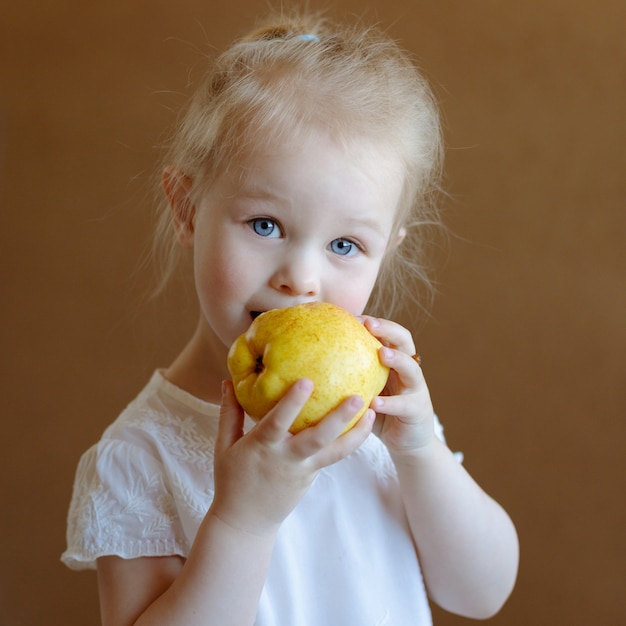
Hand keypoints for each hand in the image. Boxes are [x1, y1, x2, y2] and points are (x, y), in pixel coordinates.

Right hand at [210, 379, 373, 535]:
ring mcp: (304, 469)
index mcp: (263, 447)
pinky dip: (350, 441)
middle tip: (358, 397)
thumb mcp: (224, 446)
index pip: (278, 422)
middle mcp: (287, 458)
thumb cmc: (232, 480)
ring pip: (335, 452)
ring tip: (373, 412)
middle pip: (318, 438)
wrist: (246, 522)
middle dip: (339, 418)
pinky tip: (364, 423)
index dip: (292, 403)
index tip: (307, 381)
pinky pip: (334, 456)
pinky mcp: (313, 476)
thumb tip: (228, 381)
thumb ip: (229, 413)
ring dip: (356, 432)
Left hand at [360, 316, 436, 455]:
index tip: (353, 317)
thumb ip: (349, 376)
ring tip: (381, 353)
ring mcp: (417, 390)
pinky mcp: (418, 411)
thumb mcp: (364, 390)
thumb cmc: (379, 413)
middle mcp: (409, 372)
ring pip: (412, 370)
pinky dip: (390, 403)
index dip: (375, 323)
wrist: (407, 442)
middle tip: (369, 325)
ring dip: (397, 359)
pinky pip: (405, 405)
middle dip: (389, 330)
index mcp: (396, 363)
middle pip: (405, 343)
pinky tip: (374, 402)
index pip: (390, 334)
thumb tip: (312, 361)